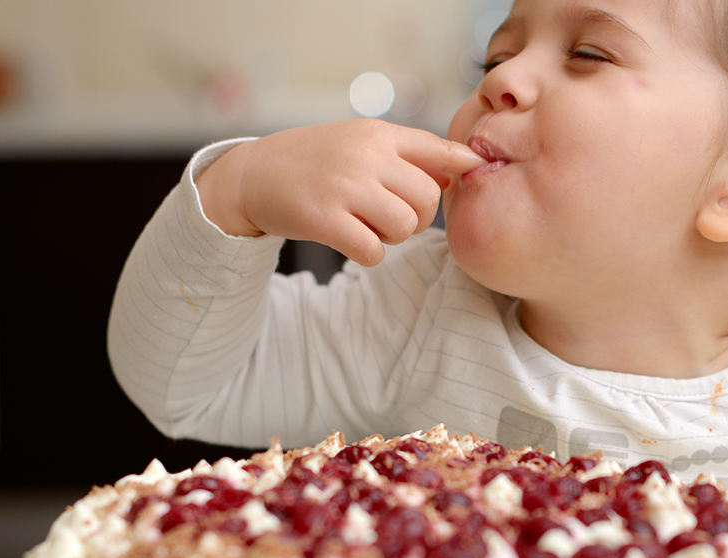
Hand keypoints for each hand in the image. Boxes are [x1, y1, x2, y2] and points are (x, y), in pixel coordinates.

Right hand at [196, 119, 485, 266]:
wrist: (254, 174)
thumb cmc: (317, 160)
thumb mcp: (361, 141)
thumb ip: (409, 153)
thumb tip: (462, 169)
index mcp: (378, 134)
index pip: (437, 147)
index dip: (462, 163)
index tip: (473, 169)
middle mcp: (365, 155)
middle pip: (428, 199)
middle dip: (417, 216)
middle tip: (390, 215)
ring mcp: (344, 186)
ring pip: (405, 227)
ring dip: (393, 236)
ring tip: (368, 224)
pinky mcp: (323, 218)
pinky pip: (374, 250)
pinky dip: (369, 253)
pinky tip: (351, 239)